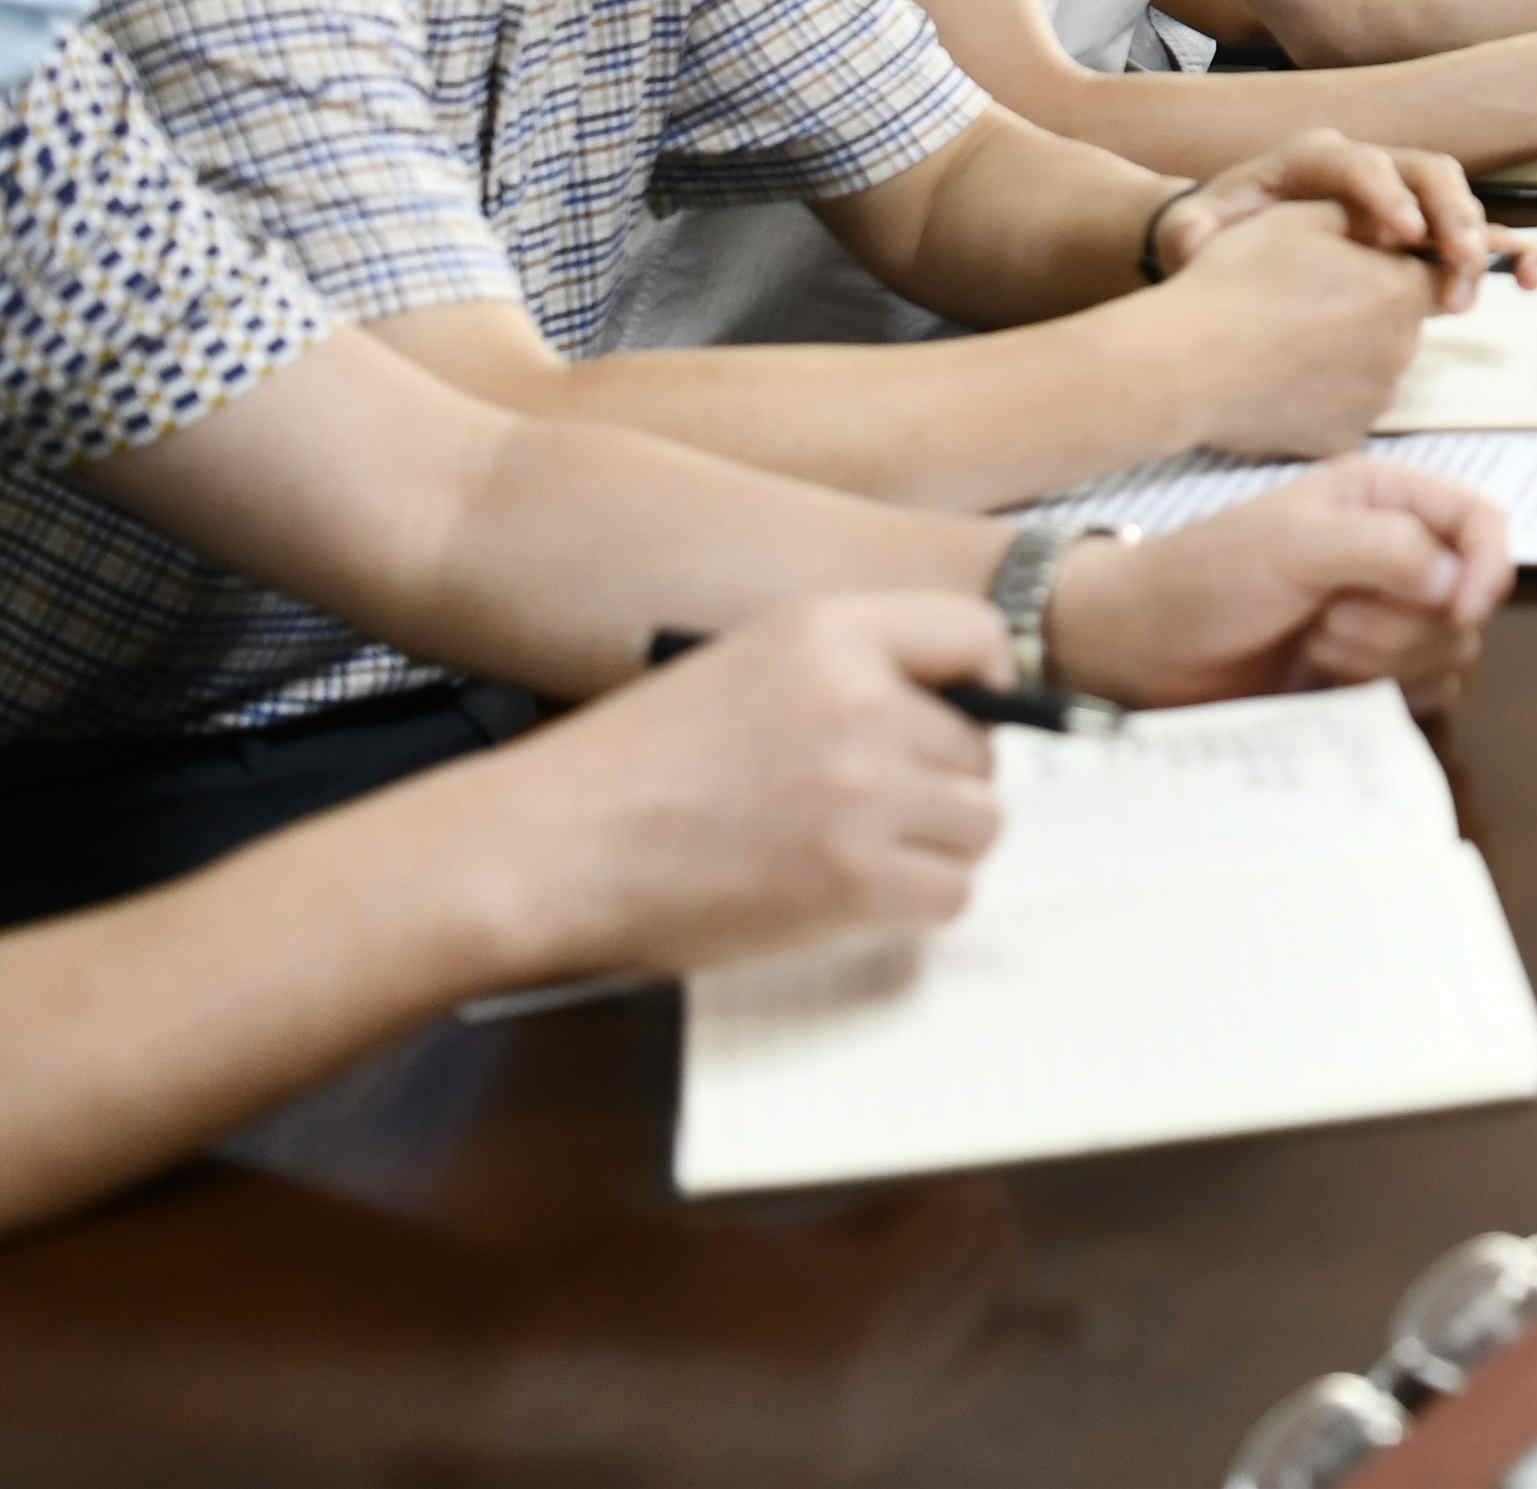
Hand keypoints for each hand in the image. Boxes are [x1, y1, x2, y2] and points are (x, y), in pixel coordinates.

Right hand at [500, 596, 1004, 979]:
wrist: (550, 848)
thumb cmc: (629, 768)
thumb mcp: (743, 667)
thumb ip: (848, 675)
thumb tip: (953, 718)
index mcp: (830, 630)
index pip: (979, 634)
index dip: (987, 688)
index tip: (969, 720)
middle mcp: (862, 700)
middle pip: (982, 751)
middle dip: (940, 787)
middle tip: (874, 814)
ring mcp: (863, 791)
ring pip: (979, 826)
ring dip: (933, 850)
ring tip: (856, 858)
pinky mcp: (854, 879)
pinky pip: (950, 894)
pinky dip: (913, 907)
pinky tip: (847, 900)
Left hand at [1047, 460, 1518, 706]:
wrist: (1141, 649)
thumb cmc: (1206, 578)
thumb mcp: (1292, 544)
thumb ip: (1383, 549)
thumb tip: (1458, 582)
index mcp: (1384, 502)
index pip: (1480, 522)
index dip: (1486, 565)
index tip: (1458, 609)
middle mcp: (1396, 556)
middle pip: (1467, 601)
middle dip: (1400, 624)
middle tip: (1324, 621)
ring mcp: (1384, 620)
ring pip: (1450, 653)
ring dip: (1382, 661)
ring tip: (1311, 650)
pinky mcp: (1369, 677)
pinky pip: (1423, 696)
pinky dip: (1382, 696)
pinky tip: (1323, 685)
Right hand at [1142, 213, 1445, 458]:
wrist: (1183, 364)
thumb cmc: (1236, 282)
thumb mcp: (1299, 219)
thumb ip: (1360, 218)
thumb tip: (1389, 228)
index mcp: (1398, 289)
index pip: (1423, 270)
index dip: (1388, 263)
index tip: (1350, 266)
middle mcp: (1402, 348)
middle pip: (1397, 322)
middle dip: (1366, 310)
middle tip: (1305, 304)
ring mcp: (1375, 400)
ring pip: (1372, 367)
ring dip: (1345, 354)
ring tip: (1283, 343)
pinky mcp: (1345, 438)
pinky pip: (1343, 409)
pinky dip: (1321, 396)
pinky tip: (1277, 381)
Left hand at [1151, 132, 1509, 294]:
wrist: (1233, 244)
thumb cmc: (1219, 238)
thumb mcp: (1195, 232)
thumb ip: (1192, 233)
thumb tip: (1194, 234)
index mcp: (1314, 160)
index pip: (1359, 164)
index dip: (1384, 194)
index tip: (1399, 236)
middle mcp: (1369, 169)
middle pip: (1426, 171)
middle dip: (1448, 213)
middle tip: (1456, 261)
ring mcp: (1402, 198)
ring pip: (1458, 199)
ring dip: (1476, 239)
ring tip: (1472, 288)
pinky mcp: (1424, 232)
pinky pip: (1475, 232)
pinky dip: (1509, 249)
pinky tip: (1532, 276)